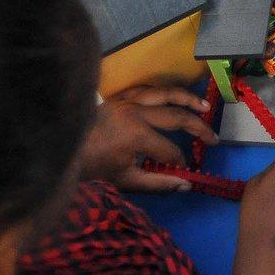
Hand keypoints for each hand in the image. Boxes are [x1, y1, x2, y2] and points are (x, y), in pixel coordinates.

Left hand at [78, 85, 216, 192]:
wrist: (61, 146)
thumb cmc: (92, 166)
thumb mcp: (125, 179)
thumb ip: (158, 183)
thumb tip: (186, 185)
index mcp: (137, 136)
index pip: (170, 150)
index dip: (180, 161)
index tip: (183, 170)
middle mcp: (137, 113)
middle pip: (177, 117)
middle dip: (198, 129)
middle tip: (213, 138)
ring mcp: (128, 100)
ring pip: (165, 93)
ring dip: (187, 99)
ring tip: (204, 106)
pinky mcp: (121, 96)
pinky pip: (148, 89)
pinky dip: (164, 92)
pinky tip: (174, 97)